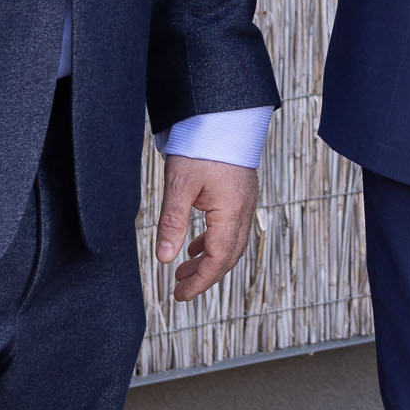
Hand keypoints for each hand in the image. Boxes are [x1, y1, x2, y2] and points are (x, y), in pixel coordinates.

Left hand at [157, 155, 259, 302]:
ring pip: (231, 243)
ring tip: (184, 272)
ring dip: (209, 261)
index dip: (200, 281)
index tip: (181, 295)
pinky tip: (196, 246)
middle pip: (228, 256)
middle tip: (180, 290)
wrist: (222, 114)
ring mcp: (245, 201)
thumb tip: (164, 258)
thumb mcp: (179, 185)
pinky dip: (213, 243)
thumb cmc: (202, 144)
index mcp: (231, 211)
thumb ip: (172, 223)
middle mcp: (244, 210)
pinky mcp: (240, 193)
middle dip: (204, 276)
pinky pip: (231, 228)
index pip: (218, 259)